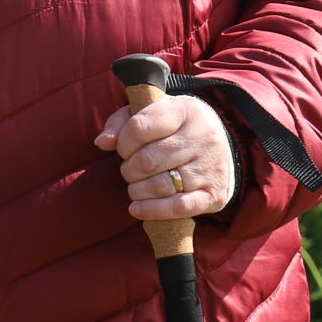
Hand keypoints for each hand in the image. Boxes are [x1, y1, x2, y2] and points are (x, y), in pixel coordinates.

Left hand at [95, 93, 235, 220]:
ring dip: (137, 190)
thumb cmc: (174, 128)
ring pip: (161, 185)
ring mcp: (211, 166)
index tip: (122, 149)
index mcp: (185, 111)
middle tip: (128, 171)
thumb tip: (102, 142)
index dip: (123, 143)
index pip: (140, 127)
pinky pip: (179, 207)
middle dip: (129, 170)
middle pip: (148, 160)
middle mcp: (203, 137)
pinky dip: (153, 210)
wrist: (220, 147)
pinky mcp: (215, 194)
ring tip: (135, 187)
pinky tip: (137, 208)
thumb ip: (121, 123)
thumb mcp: (151, 114)